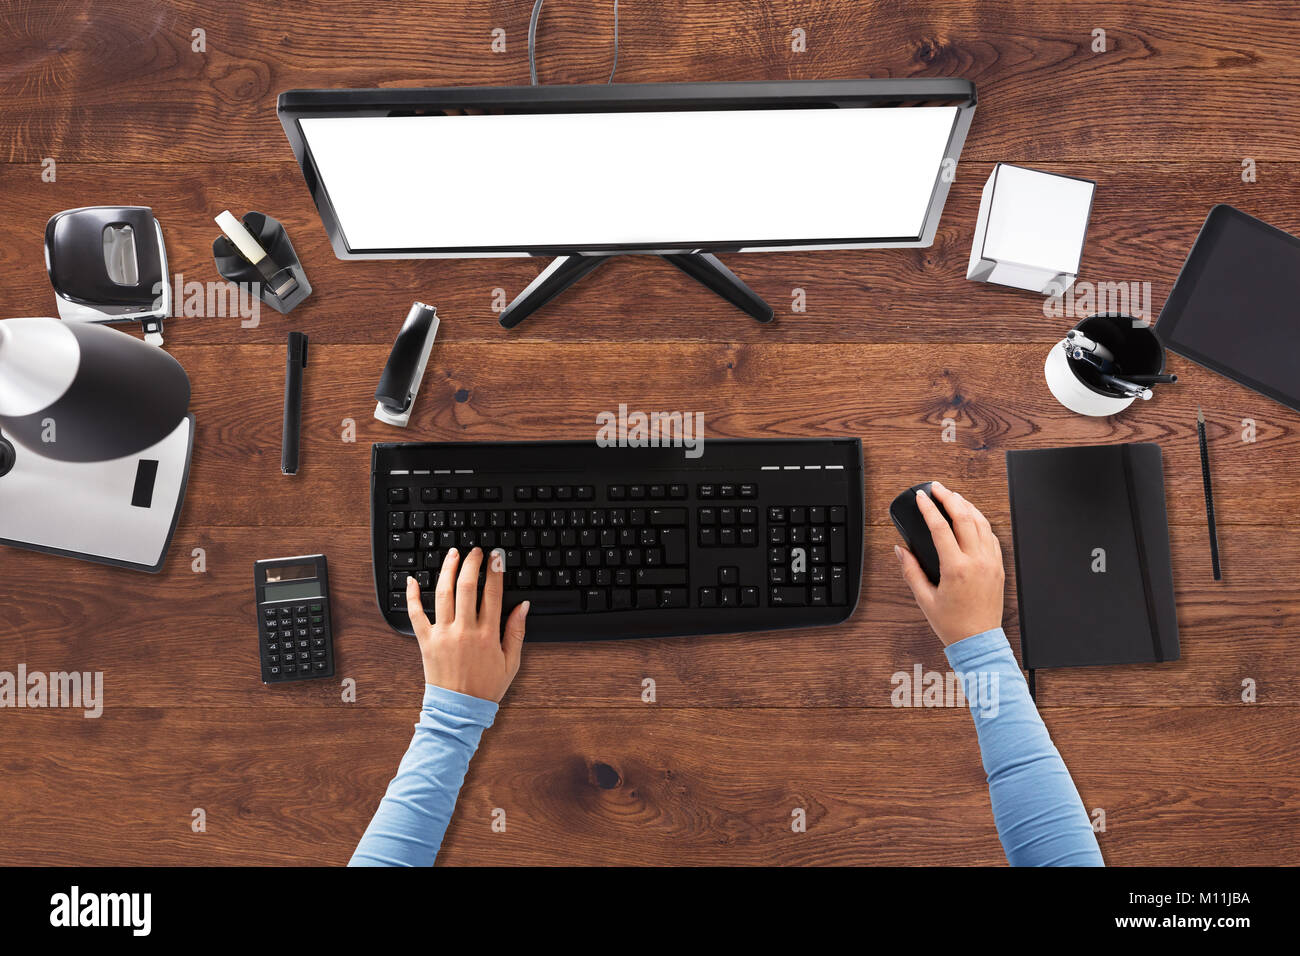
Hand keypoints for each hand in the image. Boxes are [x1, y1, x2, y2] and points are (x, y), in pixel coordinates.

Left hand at [405, 547, 528, 701]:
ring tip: (452, 554)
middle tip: (475, 551)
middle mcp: (465, 631)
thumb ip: (517, 632)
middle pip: (467, 587)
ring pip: (444, 594)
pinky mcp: (426, 641)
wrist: (459, 710)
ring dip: (448, 570)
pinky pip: (416, 614)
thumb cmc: (485, 688)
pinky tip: (412, 580)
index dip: (495, 571)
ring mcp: (443, 635)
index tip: (496, 557)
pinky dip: (412, 596)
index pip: (493, 594)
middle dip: (472, 563)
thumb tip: (523, 607)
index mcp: (488, 635)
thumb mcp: (511, 662)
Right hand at [895, 481, 1004, 645]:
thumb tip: (901, 550)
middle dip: (949, 498)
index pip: (940, 528)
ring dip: (967, 505)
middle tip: (937, 488)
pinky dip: (981, 522)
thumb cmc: (953, 624)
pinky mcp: (999, 567)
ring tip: (954, 496)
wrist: (979, 641)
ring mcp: (991, 563)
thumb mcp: (924, 598)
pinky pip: (992, 536)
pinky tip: (972, 517)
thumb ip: (910, 570)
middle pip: (964, 517)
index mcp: (957, 569)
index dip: (929, 508)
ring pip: (982, 523)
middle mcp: (977, 562)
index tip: (921, 497)